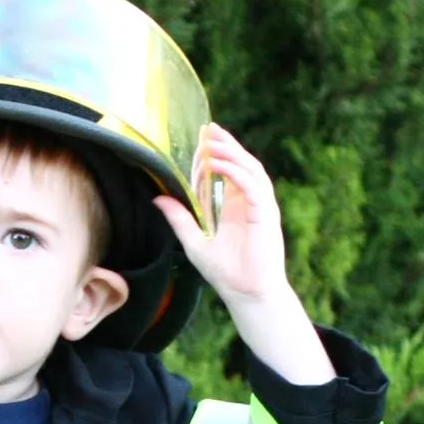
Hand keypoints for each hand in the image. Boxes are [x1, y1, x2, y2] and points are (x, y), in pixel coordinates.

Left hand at [155, 124, 333, 383]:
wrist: (246, 293)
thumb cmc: (225, 273)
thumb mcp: (193, 241)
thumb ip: (179, 218)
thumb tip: (158, 199)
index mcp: (234, 206)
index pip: (224, 173)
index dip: (211, 157)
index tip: (197, 143)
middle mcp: (248, 202)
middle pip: (240, 164)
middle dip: (224, 145)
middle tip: (208, 130)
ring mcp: (259, 206)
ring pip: (249, 169)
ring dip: (231, 153)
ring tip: (212, 142)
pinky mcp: (265, 214)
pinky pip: (253, 186)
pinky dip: (237, 173)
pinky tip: (220, 165)